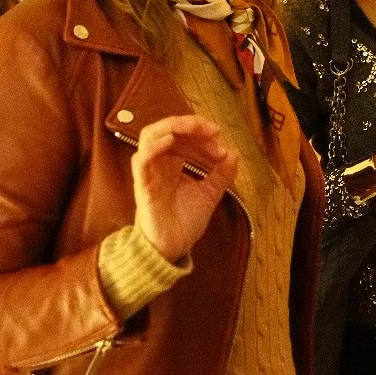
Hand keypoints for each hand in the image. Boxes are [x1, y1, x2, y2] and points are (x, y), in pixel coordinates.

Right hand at [131, 115, 237, 262]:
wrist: (171, 249)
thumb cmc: (184, 222)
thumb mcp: (209, 195)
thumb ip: (221, 175)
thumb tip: (234, 153)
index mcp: (172, 164)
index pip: (182, 135)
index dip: (201, 133)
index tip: (220, 140)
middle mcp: (159, 164)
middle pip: (166, 128)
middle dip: (190, 124)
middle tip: (212, 131)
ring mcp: (149, 173)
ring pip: (149, 136)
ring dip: (173, 127)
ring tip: (194, 128)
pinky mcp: (143, 187)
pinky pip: (141, 160)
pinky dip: (154, 147)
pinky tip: (170, 141)